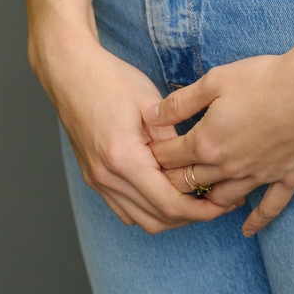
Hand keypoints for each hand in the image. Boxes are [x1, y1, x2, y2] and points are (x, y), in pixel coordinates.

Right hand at [30, 20, 224, 234]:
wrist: (69, 73)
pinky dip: (148, 209)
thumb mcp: (150, 102)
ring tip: (195, 198)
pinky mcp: (93, 178)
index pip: (168, 204)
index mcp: (124, 159)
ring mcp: (97, 181)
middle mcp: (107, 178)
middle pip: (156, 220)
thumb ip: (173, 140)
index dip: (200, 210)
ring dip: (169, 216)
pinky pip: (124, 209)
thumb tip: (195, 164)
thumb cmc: (110, 80)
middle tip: (216, 203)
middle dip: (190, 216)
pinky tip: (165, 191)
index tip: (223, 205)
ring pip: (139, 220)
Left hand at [149, 36, 293, 235]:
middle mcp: (229, 167)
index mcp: (207, 142)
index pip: (169, 157)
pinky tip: (246, 230)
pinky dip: (256, 221)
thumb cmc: (266, 78)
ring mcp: (258, 176)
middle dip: (171, 181)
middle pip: (190, 184)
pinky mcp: (286, 178)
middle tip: (162, 179)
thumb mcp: (216, 80)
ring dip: (207, 200)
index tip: (147, 151)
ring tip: (197, 197)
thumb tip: (151, 116)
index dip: (154, 154)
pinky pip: (268, 208)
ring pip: (223, 199)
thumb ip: (180, 102)